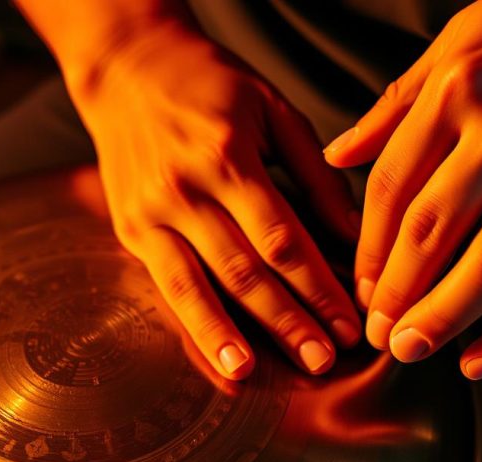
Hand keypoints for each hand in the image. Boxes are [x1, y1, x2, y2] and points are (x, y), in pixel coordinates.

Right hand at [70, 22, 361, 379]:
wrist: (126, 67)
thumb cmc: (210, 85)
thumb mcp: (273, 110)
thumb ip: (316, 175)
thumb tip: (355, 237)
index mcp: (227, 156)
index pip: (283, 238)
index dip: (318, 285)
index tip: (350, 322)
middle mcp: (185, 190)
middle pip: (244, 270)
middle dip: (287, 320)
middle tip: (323, 360)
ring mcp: (150, 213)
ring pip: (197, 285)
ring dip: (230, 334)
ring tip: (257, 374)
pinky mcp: (128, 229)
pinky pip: (166, 284)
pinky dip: (193, 323)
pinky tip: (215, 354)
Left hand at [325, 0, 481, 378]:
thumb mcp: (460, 39)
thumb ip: (395, 103)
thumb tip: (335, 155)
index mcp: (460, 88)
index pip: (392, 187)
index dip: (367, 247)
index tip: (359, 285)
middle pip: (430, 231)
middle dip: (392, 293)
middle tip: (375, 334)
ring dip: (442, 319)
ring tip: (410, 351)